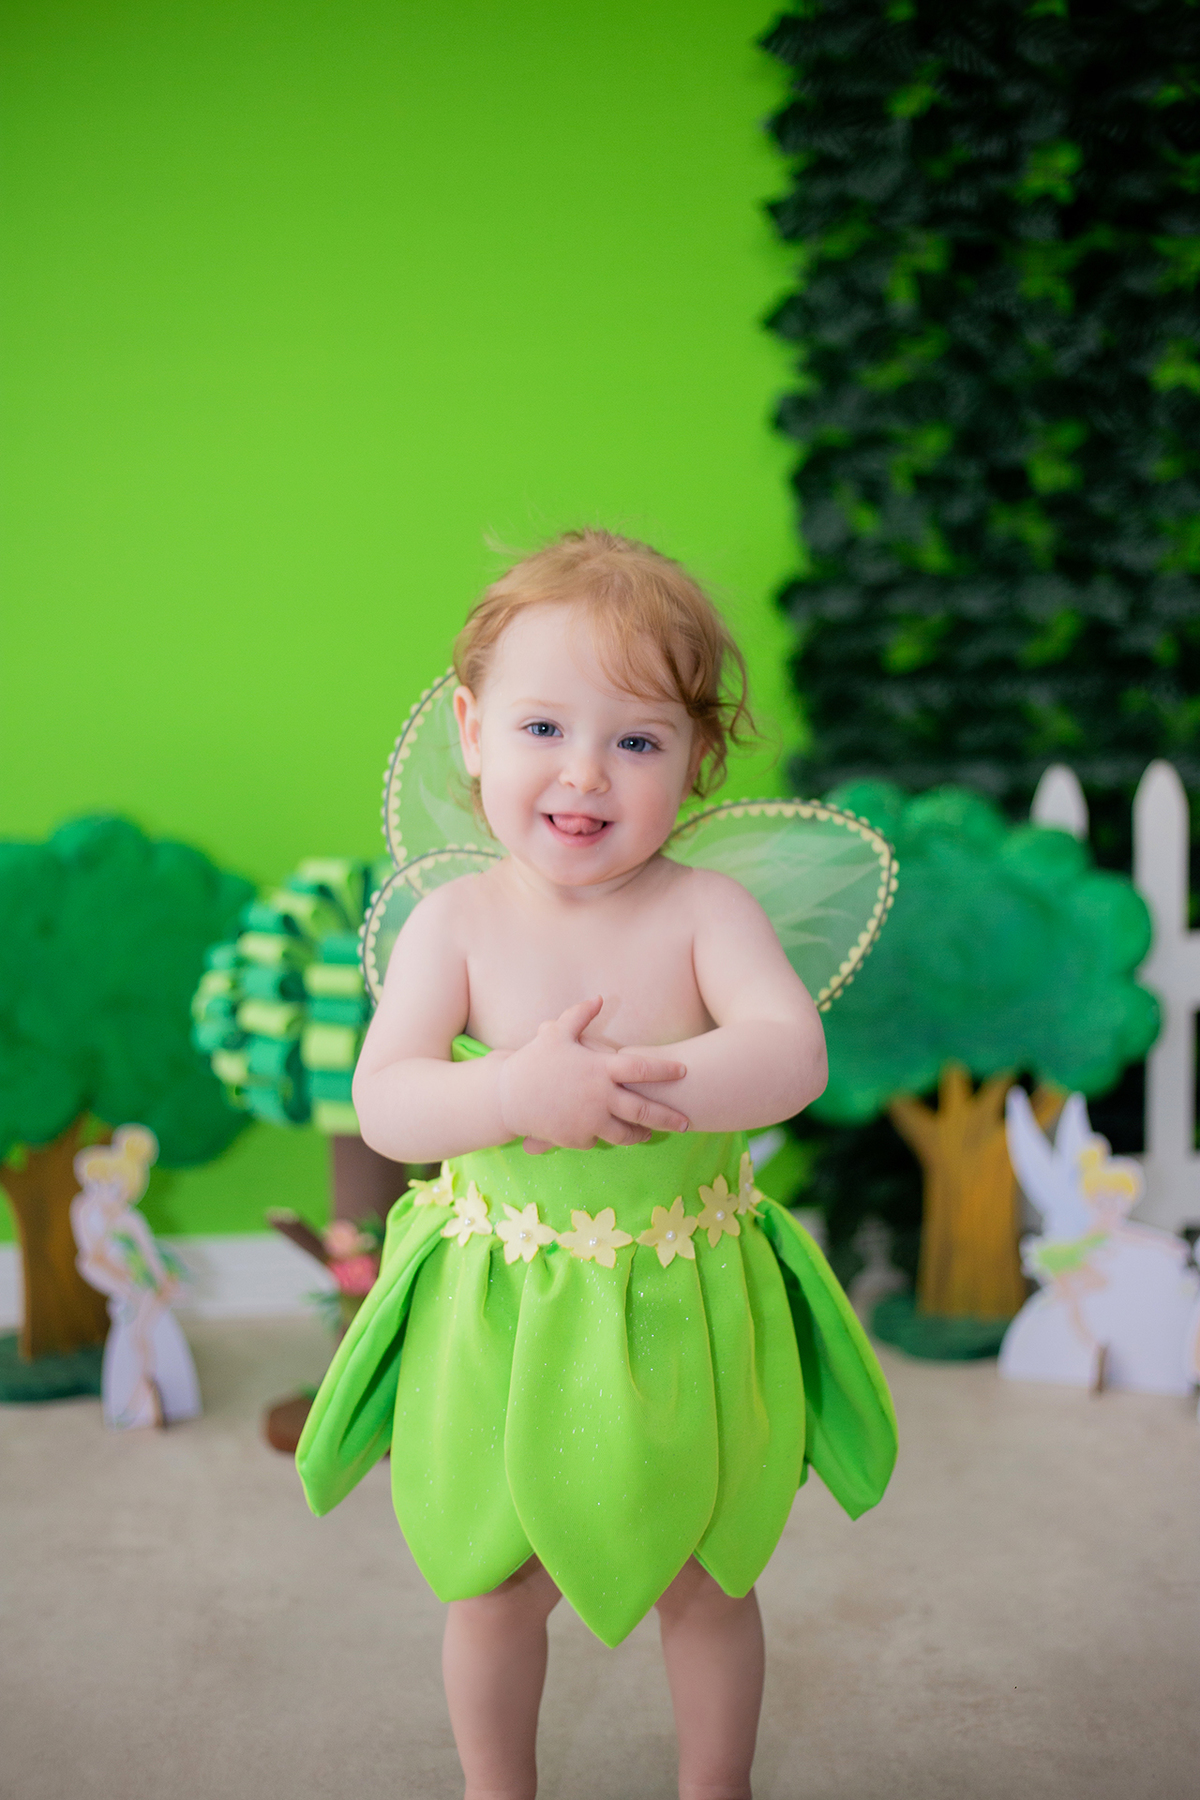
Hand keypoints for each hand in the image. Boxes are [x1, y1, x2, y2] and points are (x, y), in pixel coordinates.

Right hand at [497, 997, 689, 1152]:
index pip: (642, 1068)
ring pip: (625, 1134)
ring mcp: (589, 1121)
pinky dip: (605, 1137)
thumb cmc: (533, 1062)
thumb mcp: (557, 1034)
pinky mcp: (577, 1139)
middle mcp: (600, 1097)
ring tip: (649, 1134)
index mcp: (599, 1069)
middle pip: (644, 1110)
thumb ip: (580, 1016)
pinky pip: (598, 1140)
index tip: (684, 1072)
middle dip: (668, 1117)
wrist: (506, 1097)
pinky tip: (613, 1136)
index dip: (665, 1070)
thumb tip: (599, 997)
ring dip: (640, 1135)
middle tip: (686, 1122)